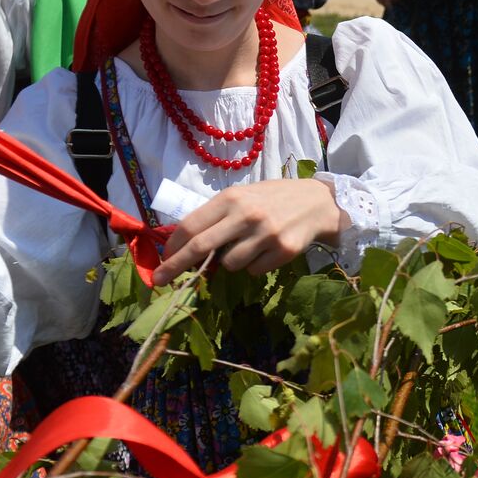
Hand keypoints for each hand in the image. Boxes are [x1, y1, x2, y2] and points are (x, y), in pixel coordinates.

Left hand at [153, 178, 349, 284]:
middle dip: (176, 266)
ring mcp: (266, 234)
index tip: (163, 260)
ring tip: (248, 246)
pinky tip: (266, 250)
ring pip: (230, 264)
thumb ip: (216, 217)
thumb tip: (183, 244)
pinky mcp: (283, 251)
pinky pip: (254, 270)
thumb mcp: (242, 197)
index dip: (173, 246)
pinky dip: (254, 265)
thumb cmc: (272, 199)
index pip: (192, 226)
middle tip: (161, 280)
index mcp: (232, 198)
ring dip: (231, 262)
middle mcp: (247, 215)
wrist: (317, 203)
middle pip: (201, 247)